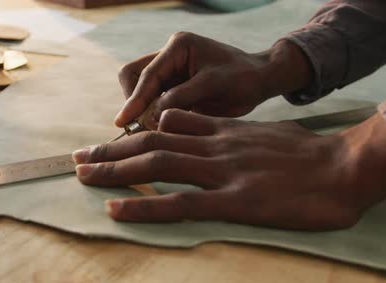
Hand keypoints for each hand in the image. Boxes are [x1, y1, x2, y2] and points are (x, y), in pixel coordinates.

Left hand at [74, 109, 385, 229]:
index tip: (109, 142)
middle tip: (80, 158)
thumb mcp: (265, 133)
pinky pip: (180, 203)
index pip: (168, 126)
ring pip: (158, 164)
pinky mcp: (234, 201)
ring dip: (115, 170)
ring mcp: (223, 172)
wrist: (347, 166)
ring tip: (83, 176)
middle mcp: (216, 146)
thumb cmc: (311, 154)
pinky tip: (117, 209)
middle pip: (152, 141)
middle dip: (112, 151)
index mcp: (225, 131)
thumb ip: (230, 133)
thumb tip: (202, 132)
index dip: (134, 134)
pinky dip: (144, 204)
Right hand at [114, 32, 311, 127]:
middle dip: (133, 102)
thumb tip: (152, 116)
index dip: (135, 99)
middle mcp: (169, 57)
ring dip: (141, 111)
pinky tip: (159, 131)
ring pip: (140, 91)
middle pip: (133, 77)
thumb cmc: (243, 77)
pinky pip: (153, 103)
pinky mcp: (173, 90)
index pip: (146, 74)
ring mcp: (170, 73)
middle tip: (139, 126)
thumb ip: (182, 97)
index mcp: (178, 47)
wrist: (260, 82)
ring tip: (151, 130)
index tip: (124, 121)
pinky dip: (152, 117)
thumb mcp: (213, 85)